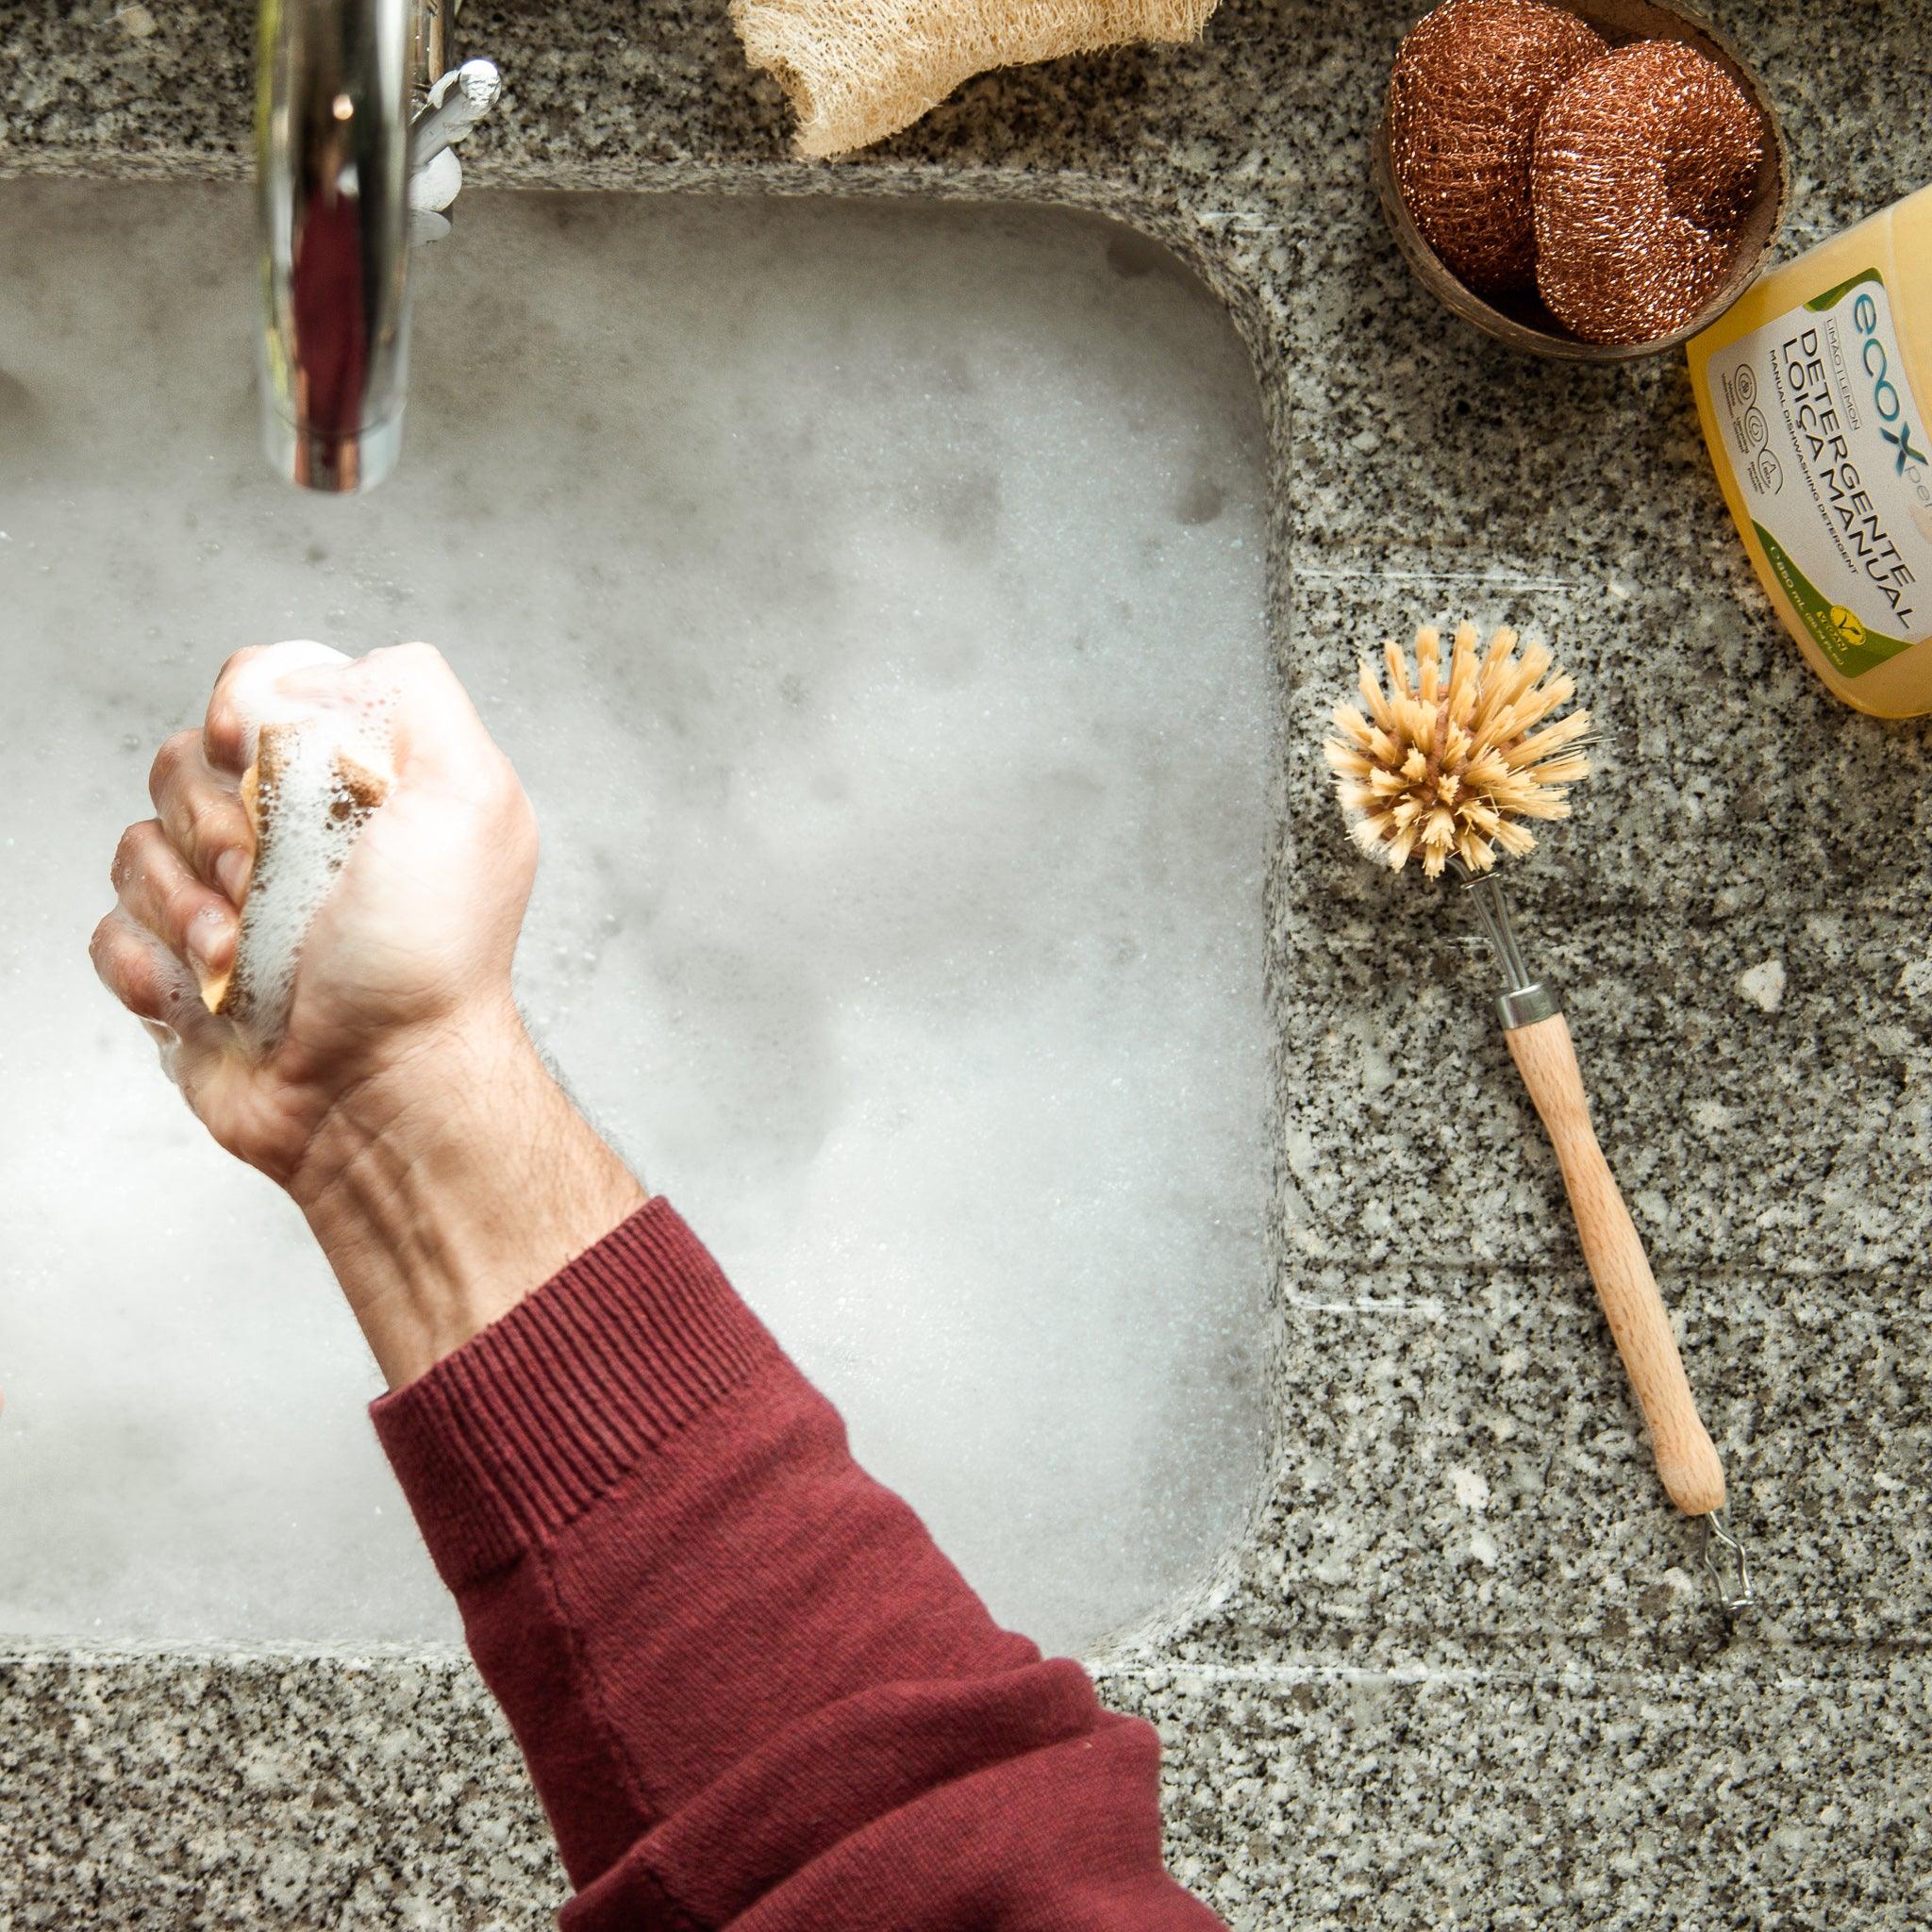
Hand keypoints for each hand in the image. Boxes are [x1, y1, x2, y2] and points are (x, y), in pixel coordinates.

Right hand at [93, 641, 644, 1386]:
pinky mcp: (183, 967)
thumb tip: (321, 675)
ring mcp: (235, 902)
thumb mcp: (466, 797)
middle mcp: (298, 836)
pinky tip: (208, 993)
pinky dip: (150, 962)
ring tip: (245, 957)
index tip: (251, 750)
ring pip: (139, 842)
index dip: (241, 706)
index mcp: (364, 785)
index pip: (263, 688)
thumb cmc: (427, 961)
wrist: (380, 1094)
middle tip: (268, 884)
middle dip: (218, 826)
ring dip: (187, 904)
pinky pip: (110, 926)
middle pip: (186, 762)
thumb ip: (414, 696)